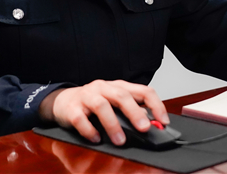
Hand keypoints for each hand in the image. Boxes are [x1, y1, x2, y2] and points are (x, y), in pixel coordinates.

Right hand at [39, 79, 168, 145]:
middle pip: (122, 96)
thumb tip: (151, 125)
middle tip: (144, 128)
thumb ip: (131, 111)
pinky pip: (80, 118)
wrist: (63, 101)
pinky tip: (96, 138)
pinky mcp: (72, 108)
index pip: (142, 90)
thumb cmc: (93, 103)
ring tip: (120, 140)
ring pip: (101, 106)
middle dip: (135, 113)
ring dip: (112, 124)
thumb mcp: (115, 103)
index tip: (163, 120)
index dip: (155, 104)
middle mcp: (104, 88)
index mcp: (118, 86)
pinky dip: (89, 130)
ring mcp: (87, 96)